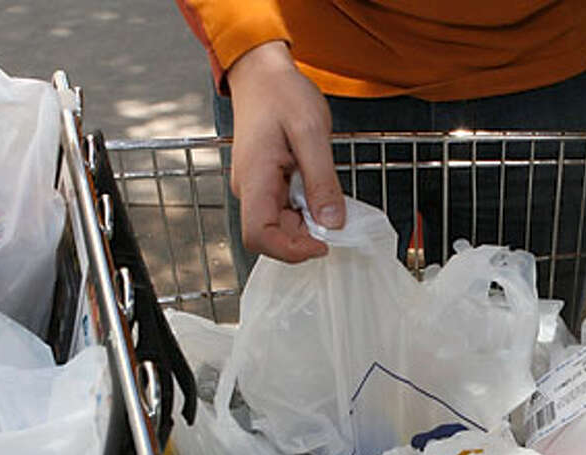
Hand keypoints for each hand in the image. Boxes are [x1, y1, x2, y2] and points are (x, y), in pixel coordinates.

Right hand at [226, 41, 344, 262]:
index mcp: (255, 179)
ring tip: (326, 192)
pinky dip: (307, 208)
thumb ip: (322, 180)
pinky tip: (318, 188)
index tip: (323, 244)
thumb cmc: (282, 94)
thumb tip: (332, 222)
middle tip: (335, 214)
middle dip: (306, 235)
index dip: (291, 250)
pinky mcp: (266, 184)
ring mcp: (256, 188)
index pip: (259, 236)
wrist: (262, 74)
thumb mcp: (311, 132)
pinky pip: (285, 209)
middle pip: (273, 236)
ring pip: (281, 225)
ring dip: (309, 222)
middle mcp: (250, 189)